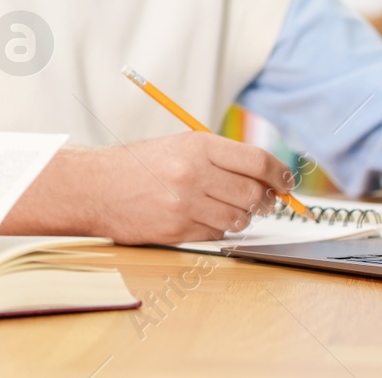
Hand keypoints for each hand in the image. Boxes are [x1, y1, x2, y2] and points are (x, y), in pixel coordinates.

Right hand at [78, 133, 292, 243]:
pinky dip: (218, 231)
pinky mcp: (177, 231)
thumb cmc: (136, 165)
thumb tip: (265, 176)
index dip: (281, 175)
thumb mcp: (177, 146)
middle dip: (266, 200)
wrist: (94, 187)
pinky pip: (217, 236)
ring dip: (241, 217)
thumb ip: (219, 157)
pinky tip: (204, 219)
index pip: (258, 161)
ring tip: (227, 209)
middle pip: (254, 193)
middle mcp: (194, 173)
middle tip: (265, 201)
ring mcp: (186, 205)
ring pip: (239, 219)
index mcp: (197, 145)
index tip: (287, 182)